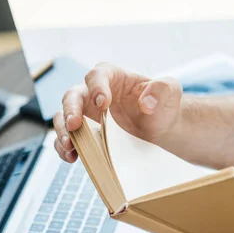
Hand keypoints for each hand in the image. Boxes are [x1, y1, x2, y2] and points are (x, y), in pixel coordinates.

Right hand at [53, 62, 181, 162]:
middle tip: (74, 124)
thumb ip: (162, 90)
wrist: (160, 126)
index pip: (98, 75)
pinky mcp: (85, 132)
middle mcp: (94, 92)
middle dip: (71, 109)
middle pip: (73, 95)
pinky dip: (65, 147)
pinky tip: (72, 157)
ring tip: (70, 146)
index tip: (103, 103)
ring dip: (63, 131)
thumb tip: (146, 103)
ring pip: (64, 116)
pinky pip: (68, 137)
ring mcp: (87, 113)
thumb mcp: (170, 91)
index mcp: (113, 76)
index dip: (97, 87)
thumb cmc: (163, 103)